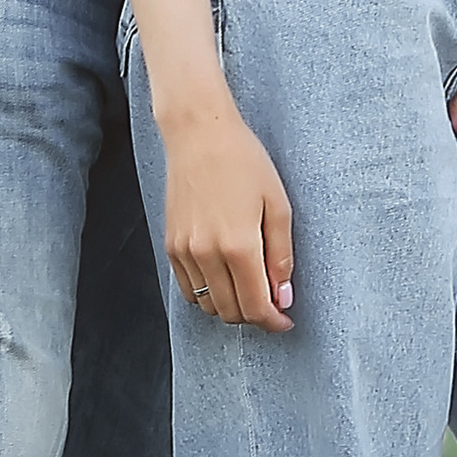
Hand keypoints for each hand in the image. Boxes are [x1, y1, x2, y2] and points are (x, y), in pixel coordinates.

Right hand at [157, 85, 295, 328]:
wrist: (199, 134)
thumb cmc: (244, 161)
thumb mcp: (278, 205)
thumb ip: (281, 256)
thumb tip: (283, 296)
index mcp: (239, 246)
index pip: (256, 307)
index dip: (273, 321)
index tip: (284, 321)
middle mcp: (207, 254)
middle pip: (232, 312)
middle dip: (255, 315)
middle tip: (271, 303)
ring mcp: (185, 251)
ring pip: (208, 305)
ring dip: (231, 307)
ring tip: (248, 288)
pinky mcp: (171, 244)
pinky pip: (187, 289)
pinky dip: (207, 294)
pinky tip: (223, 278)